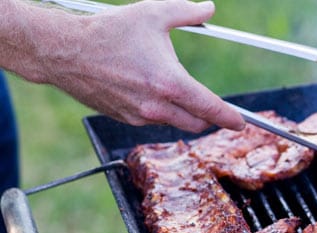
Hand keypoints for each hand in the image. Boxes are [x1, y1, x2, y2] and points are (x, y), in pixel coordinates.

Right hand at [2, 0, 244, 132]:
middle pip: (197, 123)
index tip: (241, 123)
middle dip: (208, 117)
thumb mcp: (153, 14)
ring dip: (182, 110)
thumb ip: (187, 12)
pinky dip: (160, 110)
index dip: (230, 118)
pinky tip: (147, 88)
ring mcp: (140, 116)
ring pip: (174, 122)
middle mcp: (157, 106)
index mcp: (171, 83)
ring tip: (168, 84)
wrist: (63, 52)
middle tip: (212, 106)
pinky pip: (153, 119)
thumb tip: (208, 8)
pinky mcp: (125, 119)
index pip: (211, 109)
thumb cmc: (109, 31)